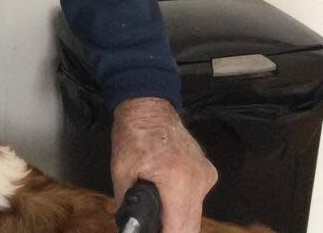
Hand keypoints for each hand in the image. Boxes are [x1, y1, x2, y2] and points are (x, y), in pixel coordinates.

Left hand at [110, 97, 216, 232]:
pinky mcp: (208, 173)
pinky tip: (169, 198)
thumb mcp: (120, 170)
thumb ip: (125, 202)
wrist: (149, 108)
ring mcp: (206, 177)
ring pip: (196, 214)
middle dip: (172, 231)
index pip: (179, 227)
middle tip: (155, 228)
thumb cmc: (132, 136)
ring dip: (179, 221)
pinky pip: (198, 199)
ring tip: (160, 217)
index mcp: (177, 181)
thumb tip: (127, 226)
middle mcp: (198, 181)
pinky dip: (184, 205)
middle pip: (191, 225)